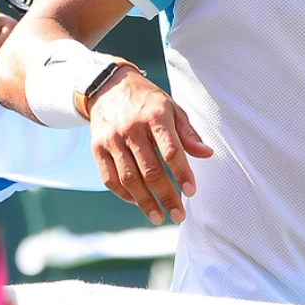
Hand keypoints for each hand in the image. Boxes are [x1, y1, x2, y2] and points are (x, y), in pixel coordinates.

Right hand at [86, 70, 212, 224]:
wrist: (109, 86)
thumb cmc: (146, 101)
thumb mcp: (171, 108)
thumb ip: (188, 134)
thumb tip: (207, 154)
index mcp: (155, 115)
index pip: (170, 150)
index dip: (181, 173)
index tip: (191, 192)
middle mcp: (131, 128)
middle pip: (150, 170)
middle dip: (166, 196)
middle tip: (178, 215)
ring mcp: (112, 139)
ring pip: (129, 178)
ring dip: (145, 202)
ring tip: (159, 218)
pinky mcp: (97, 148)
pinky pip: (109, 178)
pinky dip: (123, 194)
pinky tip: (137, 202)